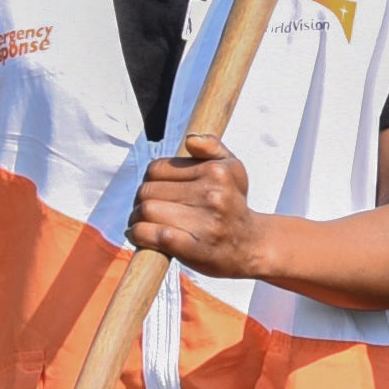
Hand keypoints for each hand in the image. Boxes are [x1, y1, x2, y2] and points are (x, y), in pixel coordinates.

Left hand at [127, 144, 256, 282]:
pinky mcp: (195, 249)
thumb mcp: (233, 169)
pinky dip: (140, 235)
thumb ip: (212, 147)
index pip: (157, 168)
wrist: (253, 246)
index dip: (149, 180)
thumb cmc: (235, 205)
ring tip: (142, 223)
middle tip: (145, 209)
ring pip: (146, 211)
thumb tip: (190, 139)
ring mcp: (205, 223)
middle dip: (140, 200)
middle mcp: (212, 195)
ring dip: (136, 219)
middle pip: (148, 190)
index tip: (155, 191)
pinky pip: (153, 235)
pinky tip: (142, 236)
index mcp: (216, 172)